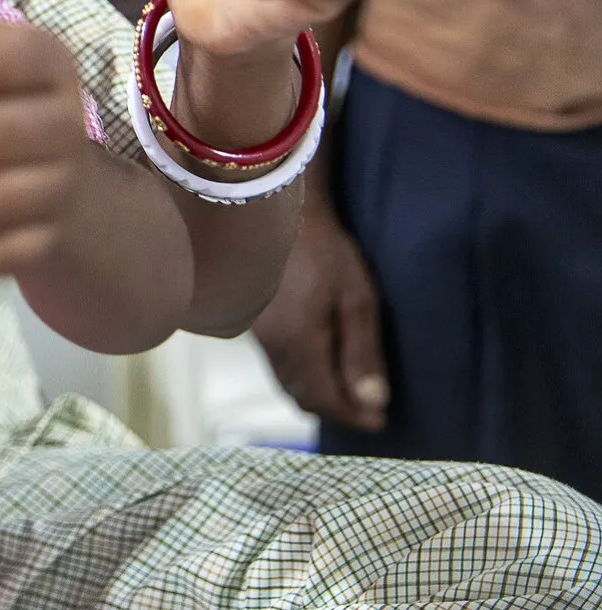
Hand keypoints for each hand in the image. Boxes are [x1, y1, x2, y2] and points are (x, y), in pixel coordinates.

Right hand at [254, 196, 388, 429]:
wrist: (278, 213)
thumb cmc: (326, 253)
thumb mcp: (357, 301)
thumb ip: (362, 355)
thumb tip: (372, 403)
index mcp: (299, 344)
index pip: (325, 398)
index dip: (353, 416)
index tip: (380, 422)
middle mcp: (272, 346)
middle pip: (302, 395)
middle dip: (335, 409)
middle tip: (367, 411)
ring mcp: (258, 335)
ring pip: (287, 382)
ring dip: (317, 394)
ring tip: (347, 393)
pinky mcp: (254, 323)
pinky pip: (277, 364)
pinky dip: (300, 376)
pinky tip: (319, 366)